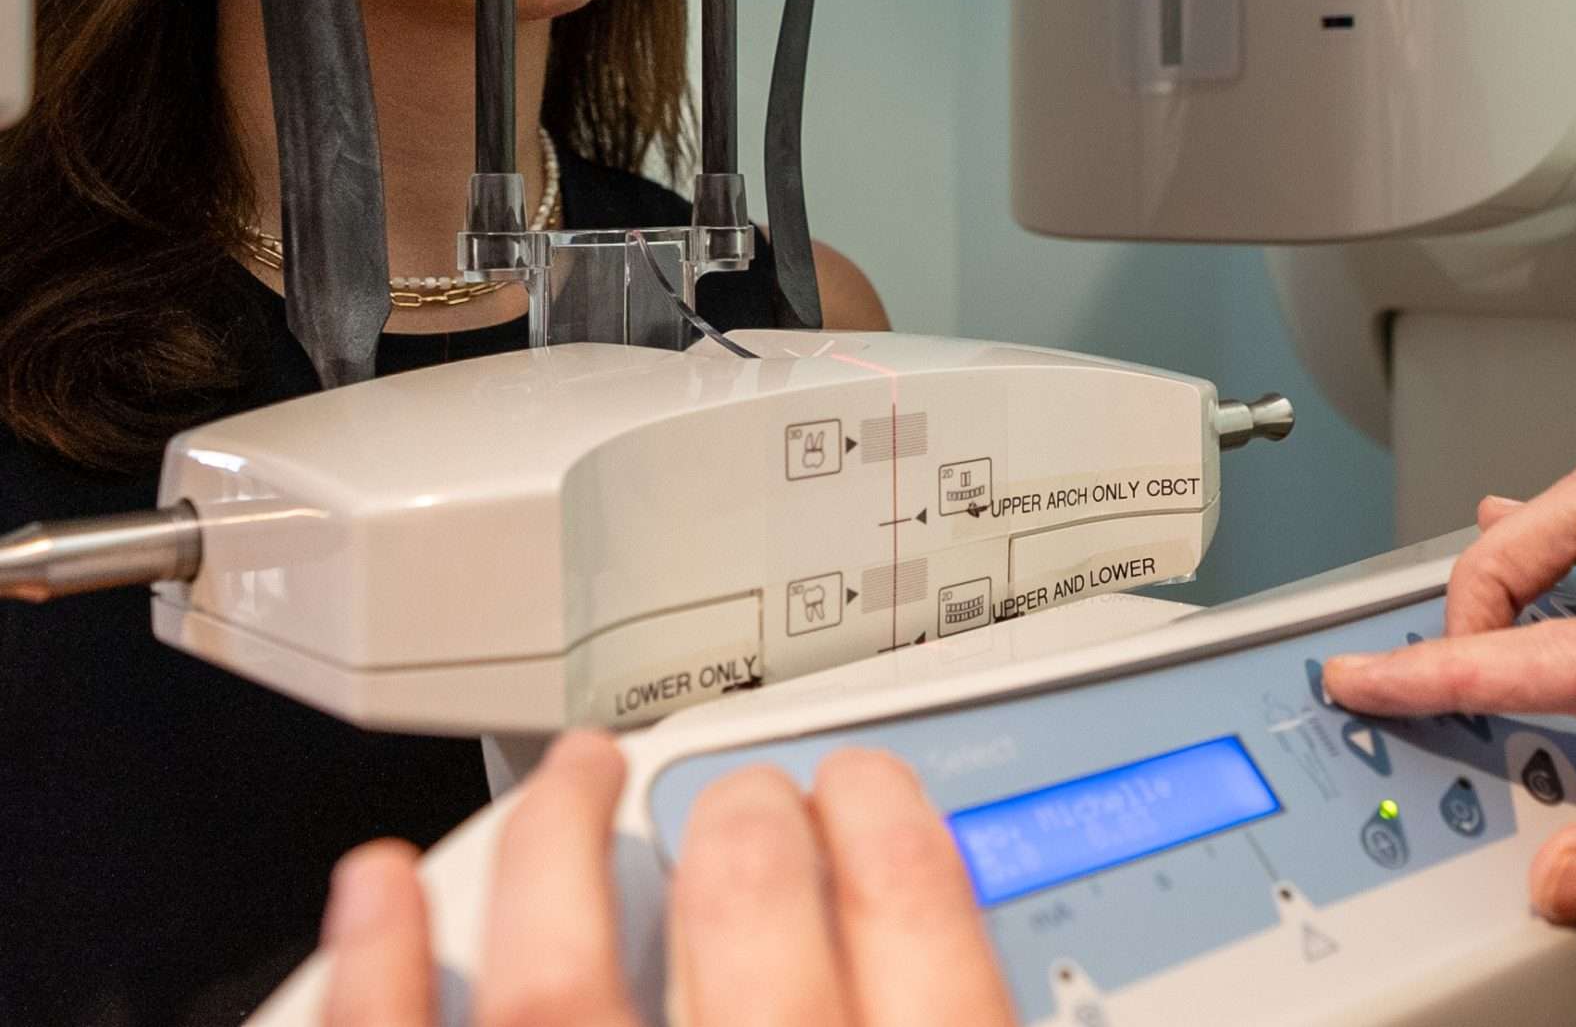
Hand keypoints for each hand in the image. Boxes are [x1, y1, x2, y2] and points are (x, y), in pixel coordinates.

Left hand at [318, 731, 1015, 1025]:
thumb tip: (1015, 964)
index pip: (928, 937)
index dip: (903, 836)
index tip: (875, 792)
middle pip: (750, 931)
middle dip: (746, 829)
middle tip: (744, 796)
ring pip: (558, 982)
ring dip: (563, 854)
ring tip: (575, 780)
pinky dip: (377, 975)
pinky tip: (373, 890)